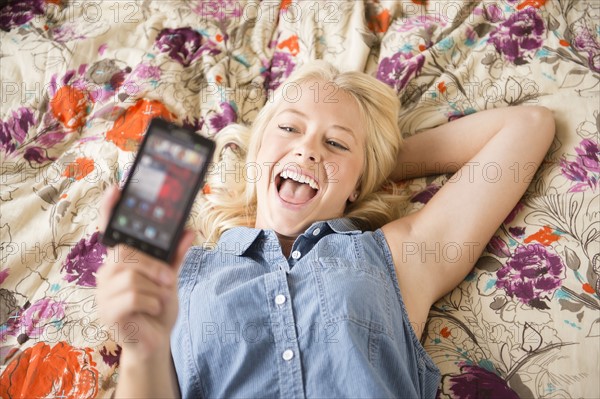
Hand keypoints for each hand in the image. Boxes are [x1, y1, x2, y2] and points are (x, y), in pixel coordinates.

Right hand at [96, 185, 194, 357]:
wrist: (155, 342)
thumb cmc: (158, 307)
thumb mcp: (170, 278)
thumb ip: (176, 256)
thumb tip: (189, 231)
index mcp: (120, 260)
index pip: (110, 230)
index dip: (111, 209)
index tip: (117, 188)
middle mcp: (106, 272)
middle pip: (126, 253)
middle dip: (154, 267)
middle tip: (169, 279)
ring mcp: (103, 292)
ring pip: (132, 276)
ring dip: (155, 289)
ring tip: (158, 301)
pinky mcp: (107, 311)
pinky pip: (132, 296)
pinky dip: (151, 302)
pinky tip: (151, 311)